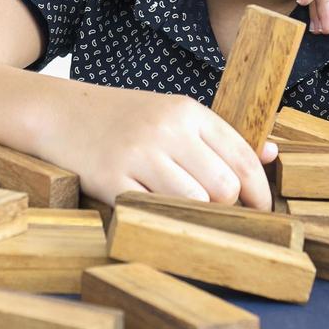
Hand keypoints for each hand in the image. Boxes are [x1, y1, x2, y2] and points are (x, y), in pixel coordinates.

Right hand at [37, 83, 277, 207]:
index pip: (241, 156)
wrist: (57, 113)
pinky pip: (154, 213)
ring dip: (193, 216)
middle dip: (225, 208)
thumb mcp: (170, 114)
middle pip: (223, 187)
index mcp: (185, 110)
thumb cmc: (121, 119)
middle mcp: (165, 129)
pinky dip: (159, 218)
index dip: (259, 191)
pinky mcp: (112, 181)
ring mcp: (137, 155)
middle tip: (213, 213)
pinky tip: (149, 207)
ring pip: (194, 204)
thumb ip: (217, 136)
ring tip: (179, 210)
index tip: (262, 211)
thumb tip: (272, 154)